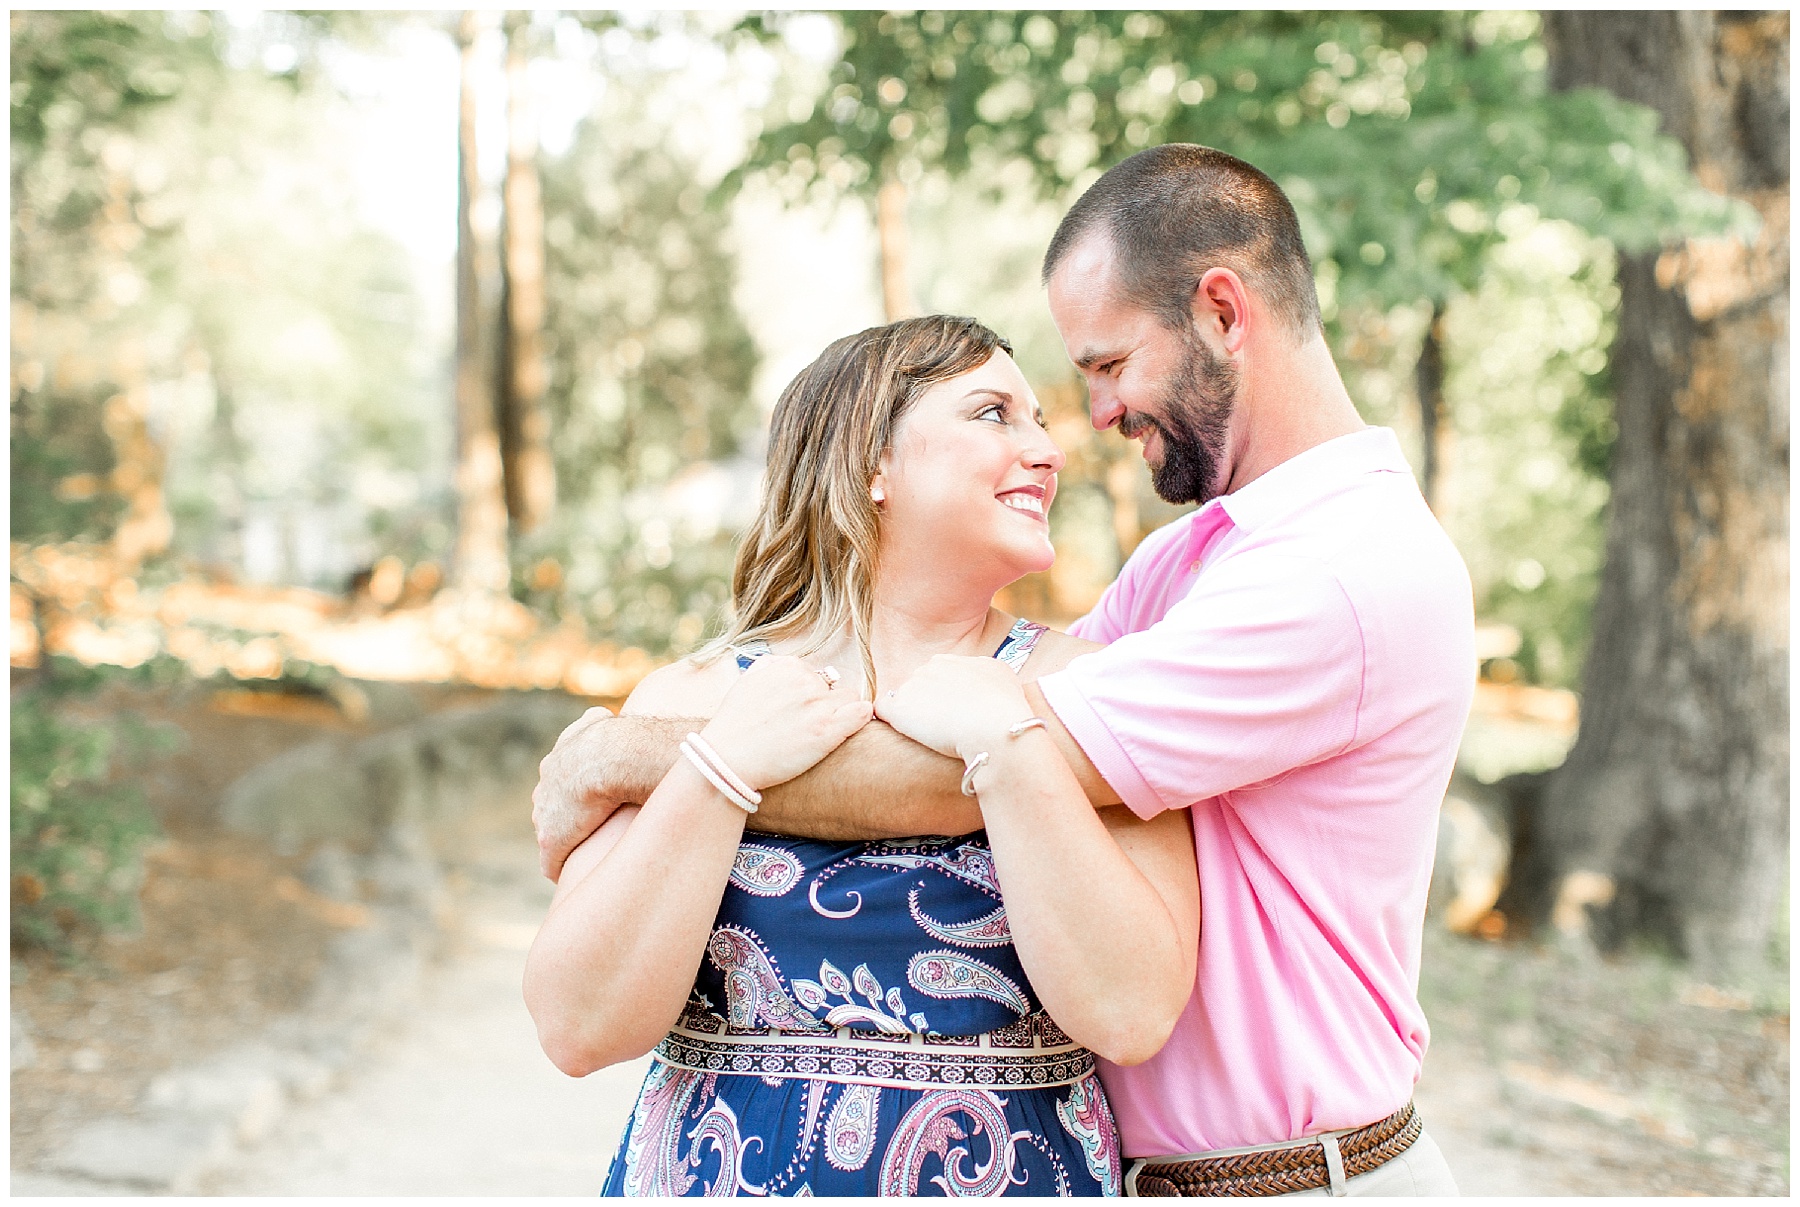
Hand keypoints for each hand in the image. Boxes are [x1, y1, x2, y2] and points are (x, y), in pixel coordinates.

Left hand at [533, 707, 636, 880]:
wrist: (611, 758)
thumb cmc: (615, 739)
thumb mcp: (598, 720)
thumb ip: (595, 721)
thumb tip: (602, 715)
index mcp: (553, 764)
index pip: (557, 785)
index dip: (574, 796)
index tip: (590, 804)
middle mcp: (543, 790)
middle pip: (549, 811)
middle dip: (565, 820)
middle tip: (588, 830)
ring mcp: (545, 818)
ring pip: (549, 836)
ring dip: (564, 845)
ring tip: (581, 858)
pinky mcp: (551, 843)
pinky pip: (550, 864)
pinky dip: (560, 869)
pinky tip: (572, 877)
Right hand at [699, 656, 872, 789]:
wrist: (728, 760)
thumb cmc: (735, 726)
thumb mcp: (747, 682)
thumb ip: (770, 666)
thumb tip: (791, 666)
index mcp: (788, 667)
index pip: (815, 674)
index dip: (810, 695)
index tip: (798, 713)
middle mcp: (805, 681)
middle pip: (832, 686)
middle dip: (823, 703)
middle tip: (806, 726)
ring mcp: (818, 705)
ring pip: (849, 699)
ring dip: (840, 713)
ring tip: (821, 732)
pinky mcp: (827, 730)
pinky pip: (862, 712)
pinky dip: (860, 718)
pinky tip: (849, 728)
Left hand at [874, 655, 1033, 761]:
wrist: (995, 726)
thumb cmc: (1006, 708)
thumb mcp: (1003, 677)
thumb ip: (983, 675)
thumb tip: (977, 683)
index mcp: (956, 661)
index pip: (941, 677)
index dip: (946, 698)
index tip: (956, 715)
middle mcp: (931, 667)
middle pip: (922, 686)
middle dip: (928, 705)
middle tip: (945, 729)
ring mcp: (913, 686)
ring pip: (905, 700)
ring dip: (913, 717)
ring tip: (932, 738)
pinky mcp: (898, 707)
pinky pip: (883, 710)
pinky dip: (891, 722)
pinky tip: (905, 735)